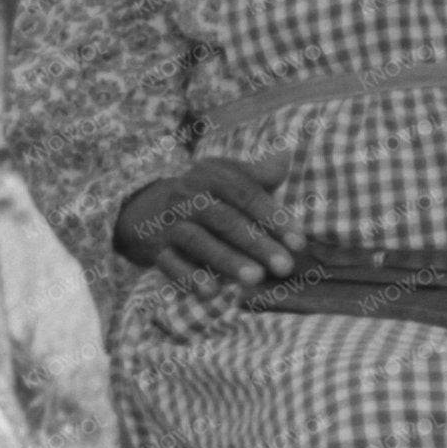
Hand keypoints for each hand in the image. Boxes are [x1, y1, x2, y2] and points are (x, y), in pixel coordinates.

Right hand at [114, 155, 305, 299]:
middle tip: (285, 267)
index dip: (273, 217)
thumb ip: (259, 173)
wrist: (147, 208)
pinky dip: (189, 277)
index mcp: (209, 175)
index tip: (299, 243)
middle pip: (224, 219)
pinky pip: (170, 264)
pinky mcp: (156, 249)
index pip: (244, 194)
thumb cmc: (206, 196)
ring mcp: (169, 224)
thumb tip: (285, 155)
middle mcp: (187, 196)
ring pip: (198, 242)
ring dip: (227, 260)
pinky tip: (211, 292)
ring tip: (255, 279)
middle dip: (256, 243)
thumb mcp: (228, 177)